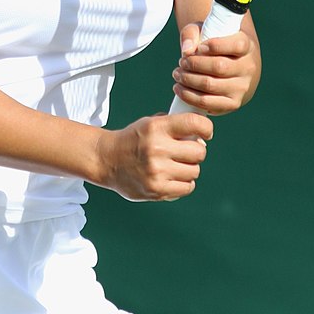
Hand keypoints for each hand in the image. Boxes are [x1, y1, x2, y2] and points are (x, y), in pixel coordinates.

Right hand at [96, 112, 212, 201]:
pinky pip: (187, 187)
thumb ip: (174, 125)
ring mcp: (157, 171)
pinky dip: (184, 183)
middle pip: (199, 152)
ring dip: (189, 168)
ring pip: (194, 171)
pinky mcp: (157, 190)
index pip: (194, 124)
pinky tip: (173, 177)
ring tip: (176, 165)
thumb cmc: (134, 140)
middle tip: (187, 151)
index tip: (206, 133)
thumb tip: (202, 134)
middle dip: (196, 151)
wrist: (107, 160)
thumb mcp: (150, 123)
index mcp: (156, 127)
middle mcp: (157, 149)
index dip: (206, 128)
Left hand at [172, 19, 260, 114]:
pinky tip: (179, 88)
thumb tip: (186, 51)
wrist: (234, 69)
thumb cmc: (216, 47)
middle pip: (218, 67)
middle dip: (194, 64)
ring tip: (177, 73)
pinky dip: (189, 96)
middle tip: (181, 62)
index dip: (214, 45)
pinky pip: (207, 102)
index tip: (199, 47)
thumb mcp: (206, 31)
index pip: (237, 45)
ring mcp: (242, 88)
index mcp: (247, 46)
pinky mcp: (232, 104)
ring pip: (210, 85)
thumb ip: (192, 34)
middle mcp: (248, 68)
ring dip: (188, 79)